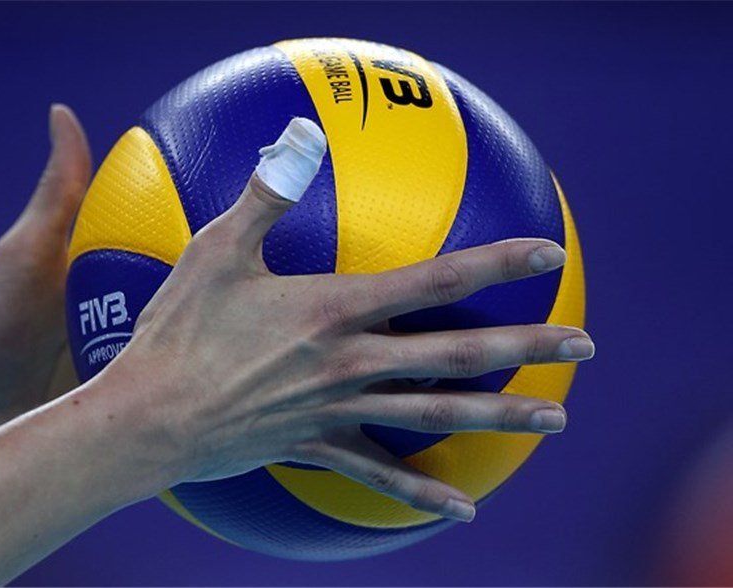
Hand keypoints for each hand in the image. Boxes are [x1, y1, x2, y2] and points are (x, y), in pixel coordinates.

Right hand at [101, 173, 594, 522]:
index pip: (434, 281)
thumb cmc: (179, 332)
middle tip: (584, 346)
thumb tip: (298, 134)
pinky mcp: (318, 446)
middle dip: (527, 347)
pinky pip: (379, 474)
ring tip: (555, 417)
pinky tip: (463, 508)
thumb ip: (268, 193)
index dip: (495, 264)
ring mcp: (340, 410)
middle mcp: (352, 363)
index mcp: (336, 311)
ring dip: (501, 414)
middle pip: (457, 355)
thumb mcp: (217, 250)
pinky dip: (423, 491)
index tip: (545, 255)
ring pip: (437, 414)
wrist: (151, 418)